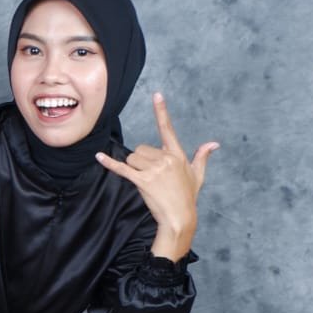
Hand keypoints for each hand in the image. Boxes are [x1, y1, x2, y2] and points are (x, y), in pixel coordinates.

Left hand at [96, 92, 218, 260]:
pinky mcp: (143, 181)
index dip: (161, 111)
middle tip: (152, 176)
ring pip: (133, 158)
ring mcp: (154, 170)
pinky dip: (109, 163)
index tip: (156, 94)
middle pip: (141, 148)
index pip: (167, 129)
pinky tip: (98, 157)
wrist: (180, 218)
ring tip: (147, 181)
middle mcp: (166, 159)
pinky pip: (122, 168)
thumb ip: (202, 157)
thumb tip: (214, 144)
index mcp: (177, 155)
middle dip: (142, 160)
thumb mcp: (197, 175)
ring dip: (134, 168)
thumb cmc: (187, 197)